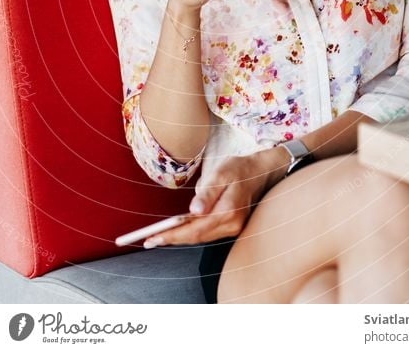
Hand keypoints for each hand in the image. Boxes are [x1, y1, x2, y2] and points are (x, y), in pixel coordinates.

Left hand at [142, 146, 288, 247]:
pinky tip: (177, 231)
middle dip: (171, 239)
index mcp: (229, 210)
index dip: (173, 235)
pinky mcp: (232, 226)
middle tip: (147, 241)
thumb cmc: (239, 168)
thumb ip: (208, 192)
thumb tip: (193, 211)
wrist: (262, 171)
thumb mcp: (222, 173)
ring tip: (156, 237)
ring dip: (179, 238)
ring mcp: (233, 227)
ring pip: (201, 236)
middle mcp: (232, 224)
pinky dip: (191, 233)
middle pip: (196, 236)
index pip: (195, 229)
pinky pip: (207, 232)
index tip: (152, 238)